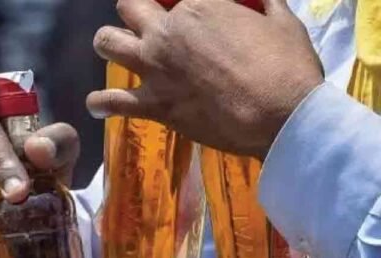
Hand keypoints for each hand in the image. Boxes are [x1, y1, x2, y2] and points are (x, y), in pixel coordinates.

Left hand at [87, 0, 323, 159]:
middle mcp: (167, 31)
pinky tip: (99, 105)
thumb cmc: (287, 67)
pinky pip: (109, 101)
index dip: (174, 2)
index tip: (182, 8)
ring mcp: (155, 67)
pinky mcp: (153, 104)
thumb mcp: (281, 19)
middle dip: (136, 11)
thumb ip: (263, 2)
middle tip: (147, 24)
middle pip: (129, 6)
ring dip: (110, 43)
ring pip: (106, 41)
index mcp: (199, 4)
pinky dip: (100, 103)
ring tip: (119, 50)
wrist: (281, 116)